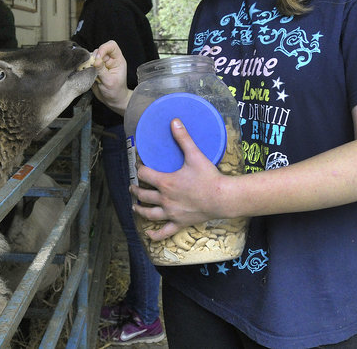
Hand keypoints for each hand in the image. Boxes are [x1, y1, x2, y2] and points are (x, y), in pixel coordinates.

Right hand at [90, 40, 130, 114]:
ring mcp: (101, 64)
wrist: (112, 100)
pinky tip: (86, 73)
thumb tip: (96, 60)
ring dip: (89, 62)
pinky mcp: (94, 69)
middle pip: (100, 50)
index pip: (111, 46)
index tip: (98, 57)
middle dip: (94, 57)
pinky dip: (85, 67)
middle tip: (92, 66)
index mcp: (117, 60)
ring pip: (92, 56)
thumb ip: (102, 70)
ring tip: (90, 72)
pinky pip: (87, 64)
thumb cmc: (116, 92)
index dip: (104, 48)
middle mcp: (109, 60)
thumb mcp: (110, 82)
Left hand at [132, 118, 228, 239]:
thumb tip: (174, 121)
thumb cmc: (208, 177)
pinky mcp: (179, 223)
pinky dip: (155, 234)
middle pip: (143, 195)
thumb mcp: (195, 155)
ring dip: (140, 209)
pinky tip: (149, 235)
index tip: (139, 165)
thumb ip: (183, 138)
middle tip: (133, 186)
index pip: (144, 175)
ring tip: (135, 206)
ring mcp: (171, 213)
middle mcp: (164, 199)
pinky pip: (164, 232)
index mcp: (165, 182)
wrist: (222, 198)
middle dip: (135, 189)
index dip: (139, 169)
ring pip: (149, 214)